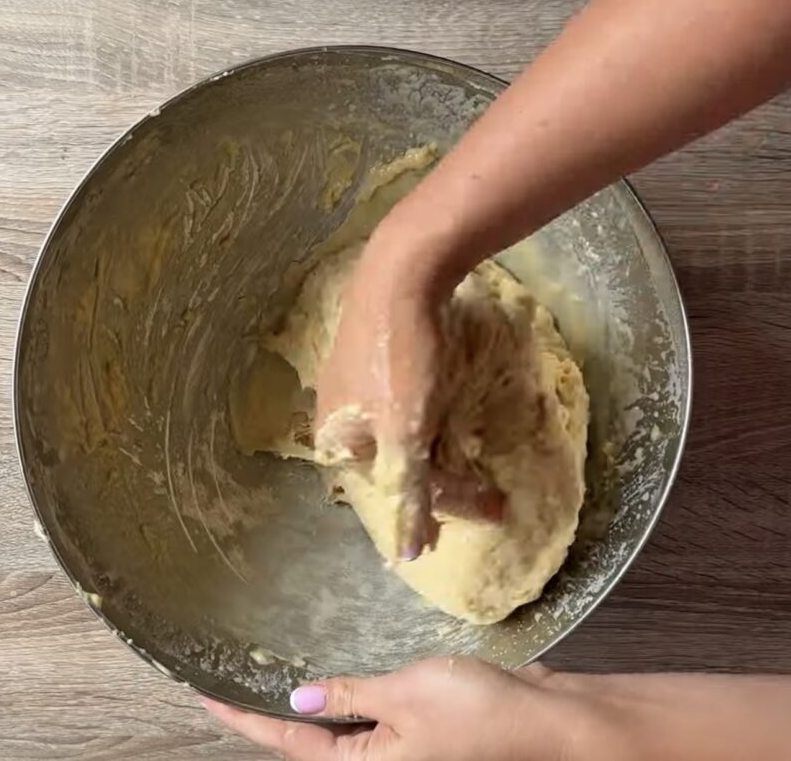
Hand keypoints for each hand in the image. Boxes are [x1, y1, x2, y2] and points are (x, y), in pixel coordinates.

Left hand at [201, 656, 580, 760]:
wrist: (543, 719)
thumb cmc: (476, 711)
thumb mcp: (403, 696)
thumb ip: (349, 696)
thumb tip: (297, 702)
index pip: (289, 741)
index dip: (243, 718)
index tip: (205, 694)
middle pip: (307, 741)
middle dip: (267, 714)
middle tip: (227, 679)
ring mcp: (396, 746)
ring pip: (336, 728)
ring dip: (304, 703)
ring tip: (264, 674)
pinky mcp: (416, 727)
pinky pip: (366, 713)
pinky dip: (344, 694)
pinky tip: (332, 673)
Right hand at [314, 212, 498, 559]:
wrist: (403, 269)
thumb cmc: (399, 355)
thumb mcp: (406, 430)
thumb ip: (408, 493)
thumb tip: (406, 558)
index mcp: (336, 437)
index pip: (393, 489)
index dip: (443, 505)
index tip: (491, 508)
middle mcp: (338, 415)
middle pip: (396, 463)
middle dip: (443, 480)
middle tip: (491, 491)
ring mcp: (355, 383)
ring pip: (402, 434)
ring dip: (440, 449)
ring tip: (476, 454)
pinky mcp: (376, 355)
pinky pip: (405, 405)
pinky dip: (433, 418)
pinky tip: (453, 412)